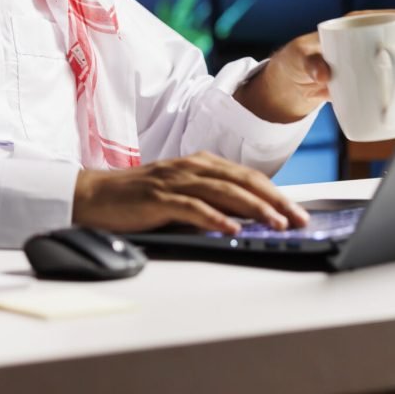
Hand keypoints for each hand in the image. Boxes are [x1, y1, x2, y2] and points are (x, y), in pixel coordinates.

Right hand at [72, 151, 310, 234]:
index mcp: (199, 163)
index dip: (274, 192)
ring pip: (223, 191)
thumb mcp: (180, 192)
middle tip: (298, 218)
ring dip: (253, 208)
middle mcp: (190, 166)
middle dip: (274, 199)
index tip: (298, 211)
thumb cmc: (139, 197)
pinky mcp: (157, 197)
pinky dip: (214, 218)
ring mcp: (174, 180)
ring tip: (275, 224)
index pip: (245, 175)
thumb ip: (209, 197)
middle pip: (241, 180)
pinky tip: (231, 229)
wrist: (96, 195)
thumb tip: (247, 218)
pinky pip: (192, 207)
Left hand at [235, 9, 394, 123]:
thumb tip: (324, 73)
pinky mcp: (365, 82)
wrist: (289, 86)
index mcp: (353, 26)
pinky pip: (389, 84)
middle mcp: (364, 42)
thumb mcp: (300, 59)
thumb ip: (311, 64)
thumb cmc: (294, 62)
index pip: (389, 18)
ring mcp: (367, 62)